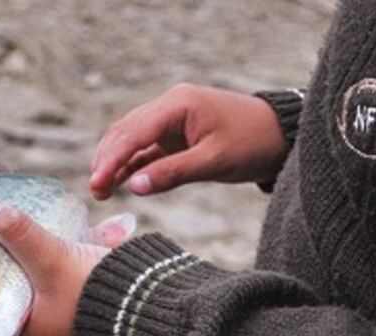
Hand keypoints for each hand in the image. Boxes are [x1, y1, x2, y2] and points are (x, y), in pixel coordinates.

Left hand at [0, 201, 130, 335]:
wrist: (157, 306)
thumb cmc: (97, 294)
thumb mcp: (53, 259)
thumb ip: (20, 234)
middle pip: (23, 301)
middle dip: (22, 268)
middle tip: (9, 245)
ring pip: (52, 294)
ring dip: (53, 266)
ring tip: (48, 240)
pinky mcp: (97, 324)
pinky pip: (78, 293)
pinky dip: (78, 270)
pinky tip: (85, 243)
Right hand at [89, 83, 287, 199]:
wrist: (280, 135)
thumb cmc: (252, 143)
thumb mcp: (214, 161)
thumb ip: (172, 173)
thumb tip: (133, 187)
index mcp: (179, 104)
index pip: (134, 131)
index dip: (112, 158)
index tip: (96, 182)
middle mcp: (171, 107)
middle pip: (126, 131)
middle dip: (107, 160)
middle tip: (94, 190)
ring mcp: (173, 120)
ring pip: (133, 140)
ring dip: (116, 163)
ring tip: (101, 190)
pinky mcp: (177, 135)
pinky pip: (148, 149)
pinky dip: (133, 164)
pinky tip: (120, 183)